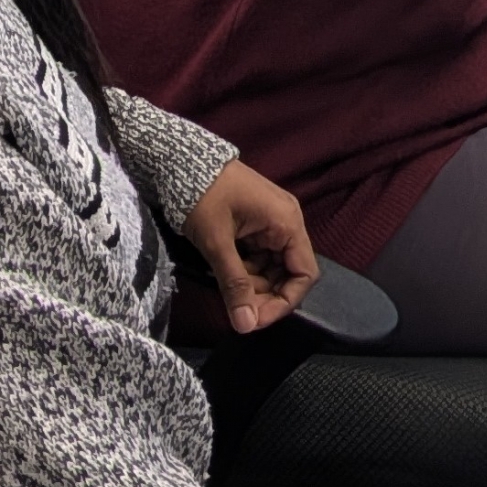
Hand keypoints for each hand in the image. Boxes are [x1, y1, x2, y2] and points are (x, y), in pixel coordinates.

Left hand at [181, 160, 319, 334]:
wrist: (182, 160)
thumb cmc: (202, 196)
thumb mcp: (217, 243)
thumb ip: (235, 284)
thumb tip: (246, 326)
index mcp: (287, 223)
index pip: (304, 274)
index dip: (283, 302)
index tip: (255, 320)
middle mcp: (286, 223)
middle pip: (288, 273)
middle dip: (264, 295)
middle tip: (236, 309)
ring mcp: (271, 222)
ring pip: (271, 267)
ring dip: (252, 284)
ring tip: (226, 288)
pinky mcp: (256, 223)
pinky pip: (259, 255)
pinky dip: (245, 270)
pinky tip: (225, 272)